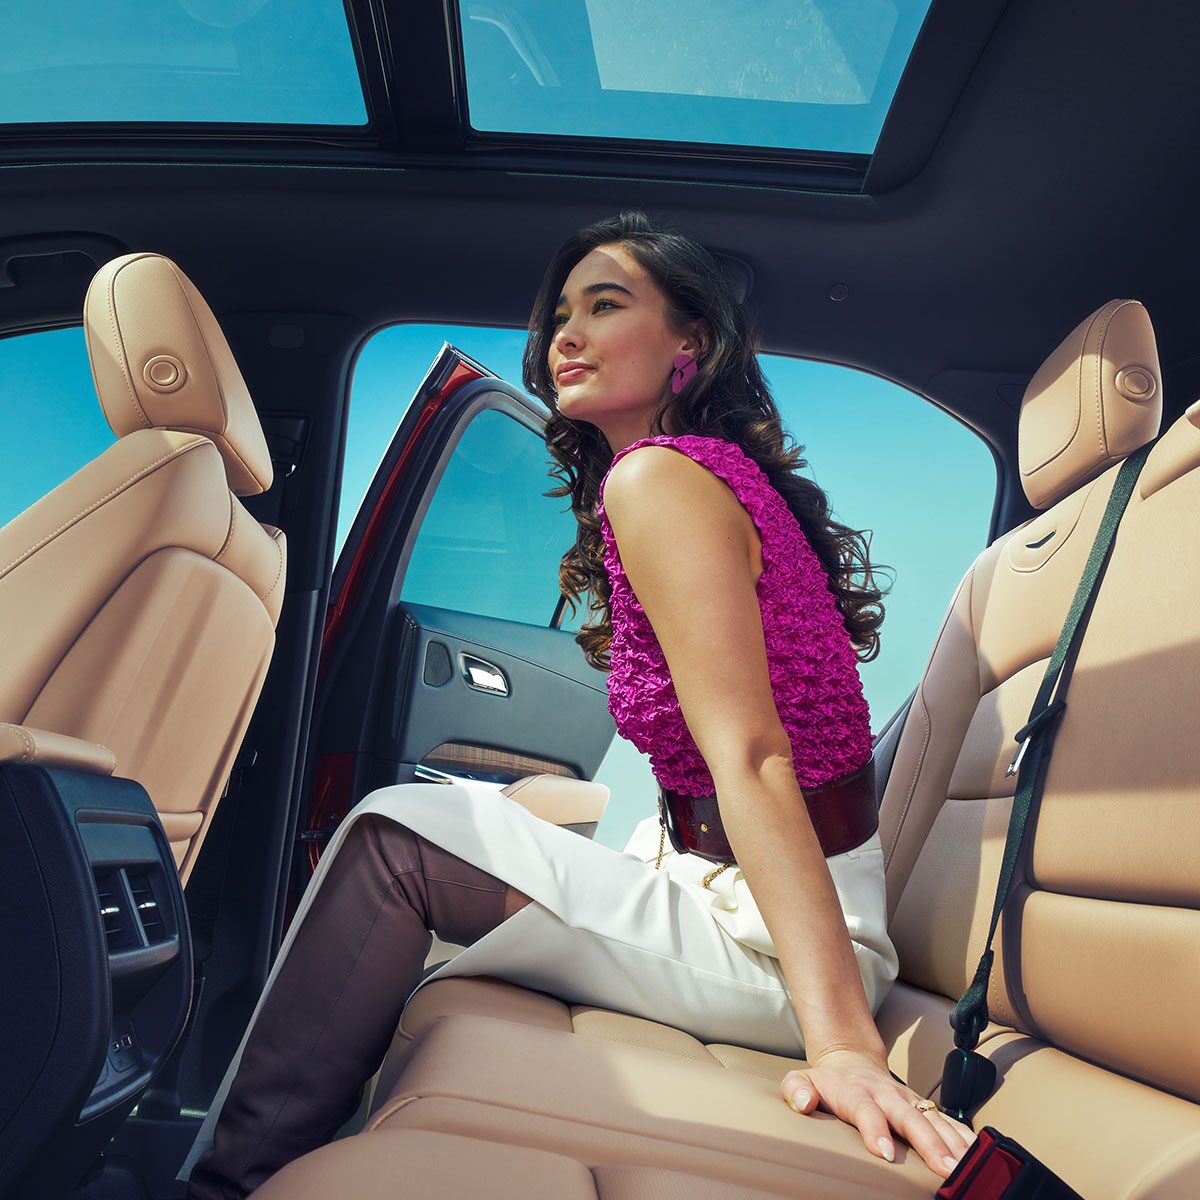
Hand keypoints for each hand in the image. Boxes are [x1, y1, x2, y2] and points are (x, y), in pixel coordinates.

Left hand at [780, 1048, 977, 1179]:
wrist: (851, 1060)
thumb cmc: (828, 1082)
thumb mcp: (802, 1079)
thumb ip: (796, 1089)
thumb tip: (803, 1101)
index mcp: (857, 1092)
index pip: (866, 1110)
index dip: (875, 1129)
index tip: (884, 1152)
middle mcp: (888, 1095)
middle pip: (910, 1118)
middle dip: (928, 1143)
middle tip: (944, 1168)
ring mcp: (909, 1100)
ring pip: (934, 1120)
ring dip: (952, 1144)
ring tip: (966, 1168)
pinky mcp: (924, 1107)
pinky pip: (949, 1121)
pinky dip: (965, 1137)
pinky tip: (977, 1155)